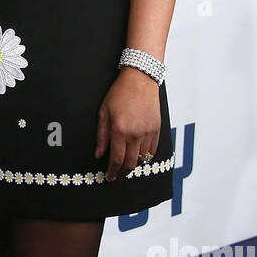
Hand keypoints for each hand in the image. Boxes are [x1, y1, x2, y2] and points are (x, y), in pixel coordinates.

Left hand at [94, 66, 159, 181]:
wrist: (140, 80)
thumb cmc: (120, 93)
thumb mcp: (103, 113)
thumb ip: (101, 136)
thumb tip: (99, 154)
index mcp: (120, 131)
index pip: (116, 159)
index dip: (112, 171)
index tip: (110, 177)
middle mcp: (135, 134)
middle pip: (131, 163)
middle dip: (123, 173)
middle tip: (117, 177)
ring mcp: (148, 133)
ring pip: (143, 159)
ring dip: (134, 166)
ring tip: (127, 167)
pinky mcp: (157, 129)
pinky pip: (153, 150)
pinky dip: (146, 157)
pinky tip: (140, 157)